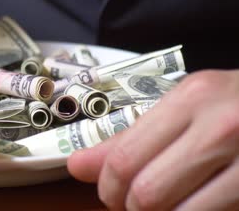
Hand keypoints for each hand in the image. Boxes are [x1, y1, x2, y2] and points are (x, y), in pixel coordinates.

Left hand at [68, 69, 238, 209]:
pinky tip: (192, 205)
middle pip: (146, 193)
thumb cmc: (233, 105)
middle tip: (133, 203)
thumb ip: (130, 137)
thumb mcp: (184, 107)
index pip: (124, 158)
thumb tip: (76, 166)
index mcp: (190, 99)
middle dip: (130, 207)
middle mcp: (220, 127)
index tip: (109, 193)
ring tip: (164, 205)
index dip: (107, 187)